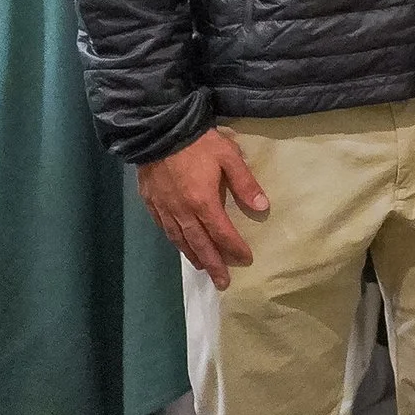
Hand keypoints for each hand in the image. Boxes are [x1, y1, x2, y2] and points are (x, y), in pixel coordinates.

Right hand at [135, 129, 266, 289]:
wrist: (160, 131)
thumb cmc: (199, 143)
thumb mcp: (229, 157)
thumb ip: (245, 183)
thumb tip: (263, 207)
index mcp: (203, 202)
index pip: (222, 232)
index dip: (234, 247)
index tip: (246, 259)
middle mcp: (182, 212)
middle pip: (199, 244)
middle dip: (213, 264)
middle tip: (222, 282)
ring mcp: (164, 209)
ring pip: (180, 240)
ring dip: (193, 256)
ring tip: (204, 268)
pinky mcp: (151, 203)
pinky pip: (165, 229)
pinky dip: (175, 242)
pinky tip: (181, 245)